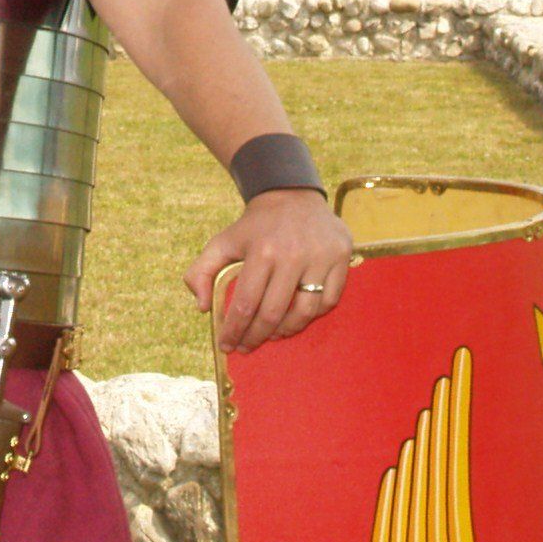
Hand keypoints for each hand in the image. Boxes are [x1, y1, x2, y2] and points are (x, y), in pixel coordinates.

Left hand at [186, 188, 353, 354]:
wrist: (292, 195)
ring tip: (271, 334)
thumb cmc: (254, 226)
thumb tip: (203, 307)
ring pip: (305, 312)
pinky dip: (311, 315)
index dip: (234, 330)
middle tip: (246, 346)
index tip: (227, 344)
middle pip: (274, 313)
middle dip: (256, 336)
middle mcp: (293, 255)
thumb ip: (201, 272)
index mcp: (262, 251)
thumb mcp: (222, 242)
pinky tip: (295, 317)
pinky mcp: (341, 257)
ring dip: (285, 331)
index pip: (246, 304)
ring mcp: (321, 257)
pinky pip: (328, 300)